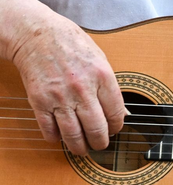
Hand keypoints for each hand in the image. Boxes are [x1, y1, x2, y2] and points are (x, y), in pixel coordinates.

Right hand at [0, 0, 126, 154]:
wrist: (39, 35)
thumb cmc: (73, 44)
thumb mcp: (100, 59)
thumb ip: (110, 85)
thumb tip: (121, 110)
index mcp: (102, 75)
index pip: (116, 112)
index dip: (117, 126)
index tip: (115, 129)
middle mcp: (83, 88)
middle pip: (96, 128)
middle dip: (101, 142)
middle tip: (101, 145)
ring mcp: (60, 97)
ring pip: (73, 135)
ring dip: (80, 147)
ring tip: (83, 149)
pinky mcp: (40, 102)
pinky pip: (49, 130)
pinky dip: (56, 139)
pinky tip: (61, 138)